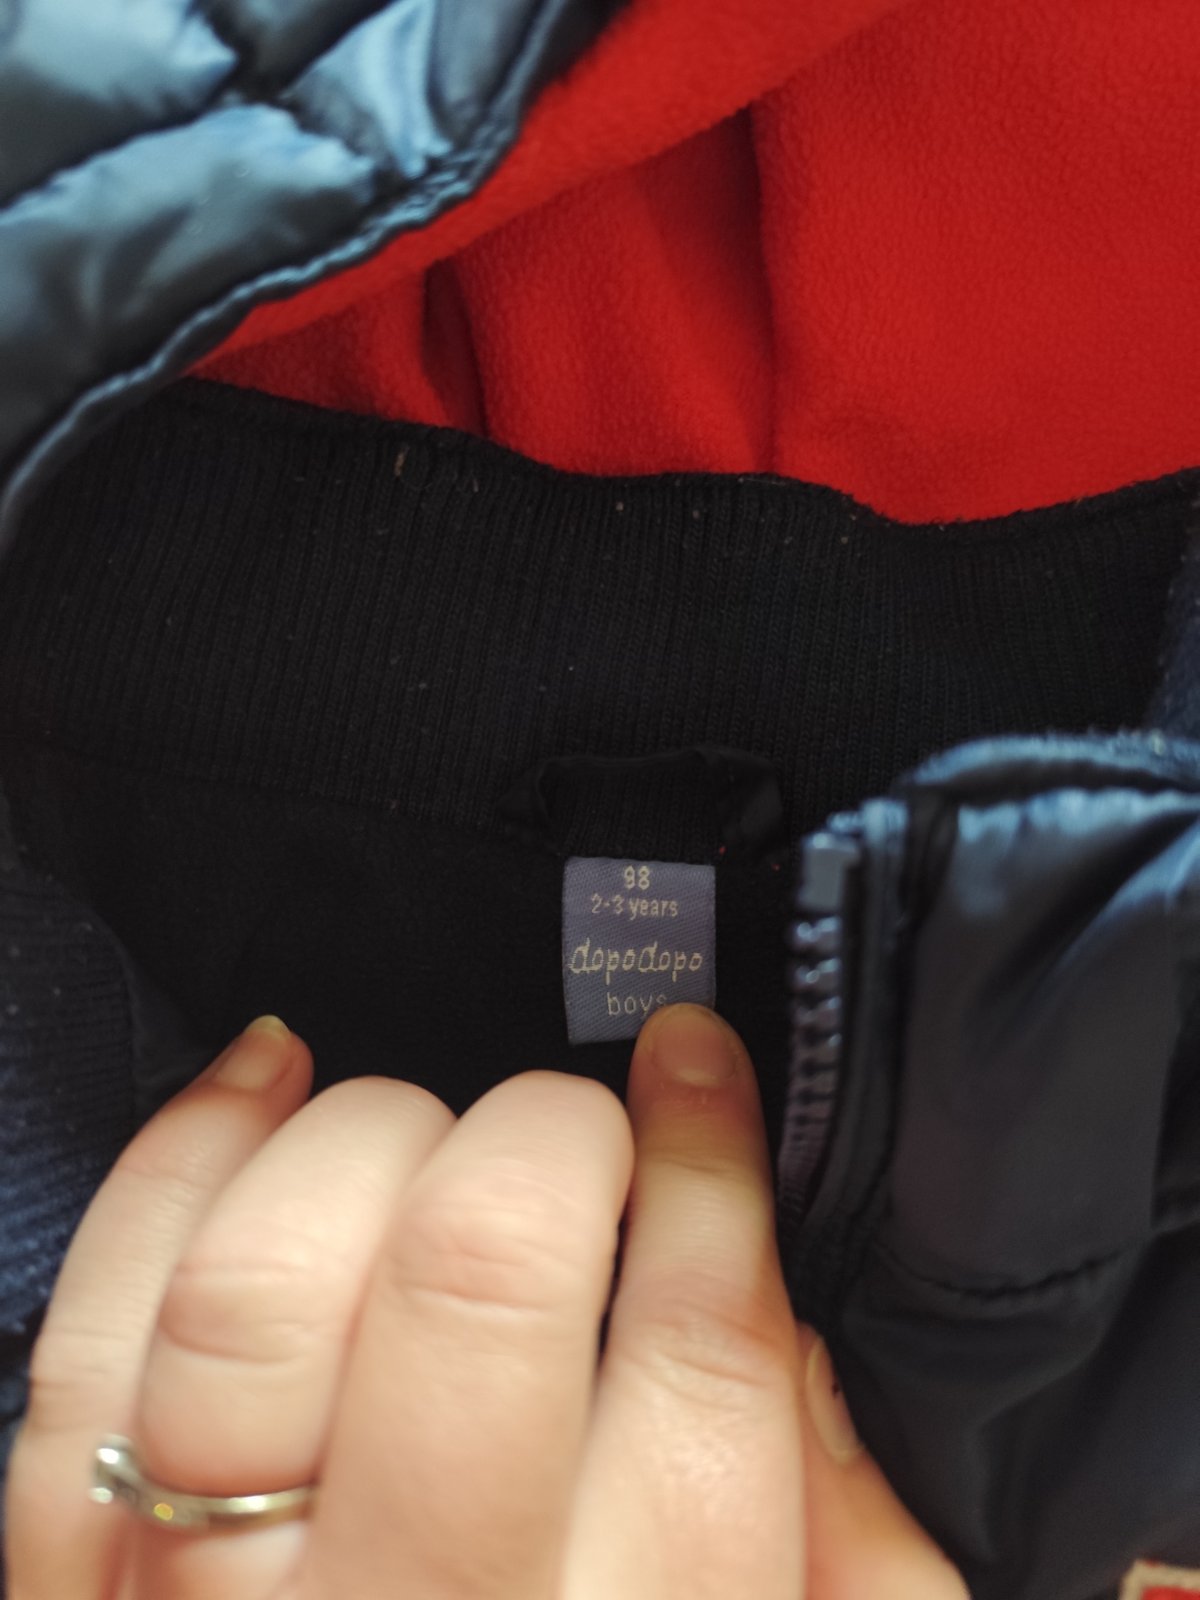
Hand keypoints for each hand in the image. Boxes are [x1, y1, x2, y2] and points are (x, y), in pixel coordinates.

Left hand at [6, 1004, 965, 1598]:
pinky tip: (267, 1074)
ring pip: (264, 1286)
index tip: (695, 1063)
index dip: (708, 1164)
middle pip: (476, 1285)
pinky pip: (92, 1327)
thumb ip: (856, 1543)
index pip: (696, 1357)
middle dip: (548, 1138)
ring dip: (365, 1143)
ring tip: (429, 1133)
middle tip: (580, 1129)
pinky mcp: (69, 1582)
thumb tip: (784, 1322)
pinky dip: (179, 1159)